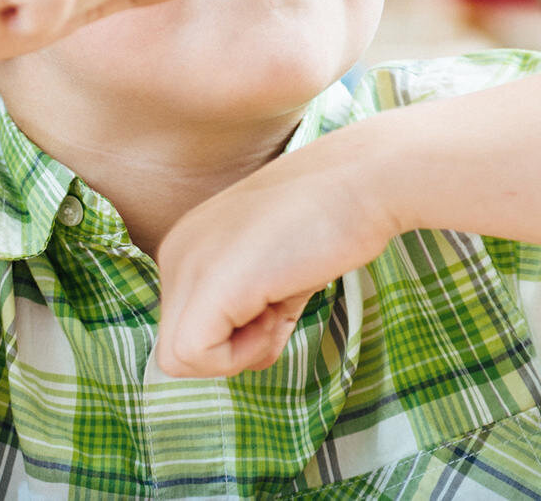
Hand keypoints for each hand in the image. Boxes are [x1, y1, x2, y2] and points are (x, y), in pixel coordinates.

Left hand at [155, 140, 390, 377]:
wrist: (364, 180)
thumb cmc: (332, 219)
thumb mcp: (277, 270)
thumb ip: (254, 309)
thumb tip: (250, 358)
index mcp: (188, 244)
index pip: (187, 326)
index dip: (231, 337)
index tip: (274, 304)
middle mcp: (176, 251)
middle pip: (179, 346)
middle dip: (231, 349)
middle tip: (276, 310)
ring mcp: (187, 264)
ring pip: (179, 359)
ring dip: (237, 353)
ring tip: (277, 306)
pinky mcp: (209, 282)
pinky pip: (191, 356)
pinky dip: (238, 357)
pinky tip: (273, 316)